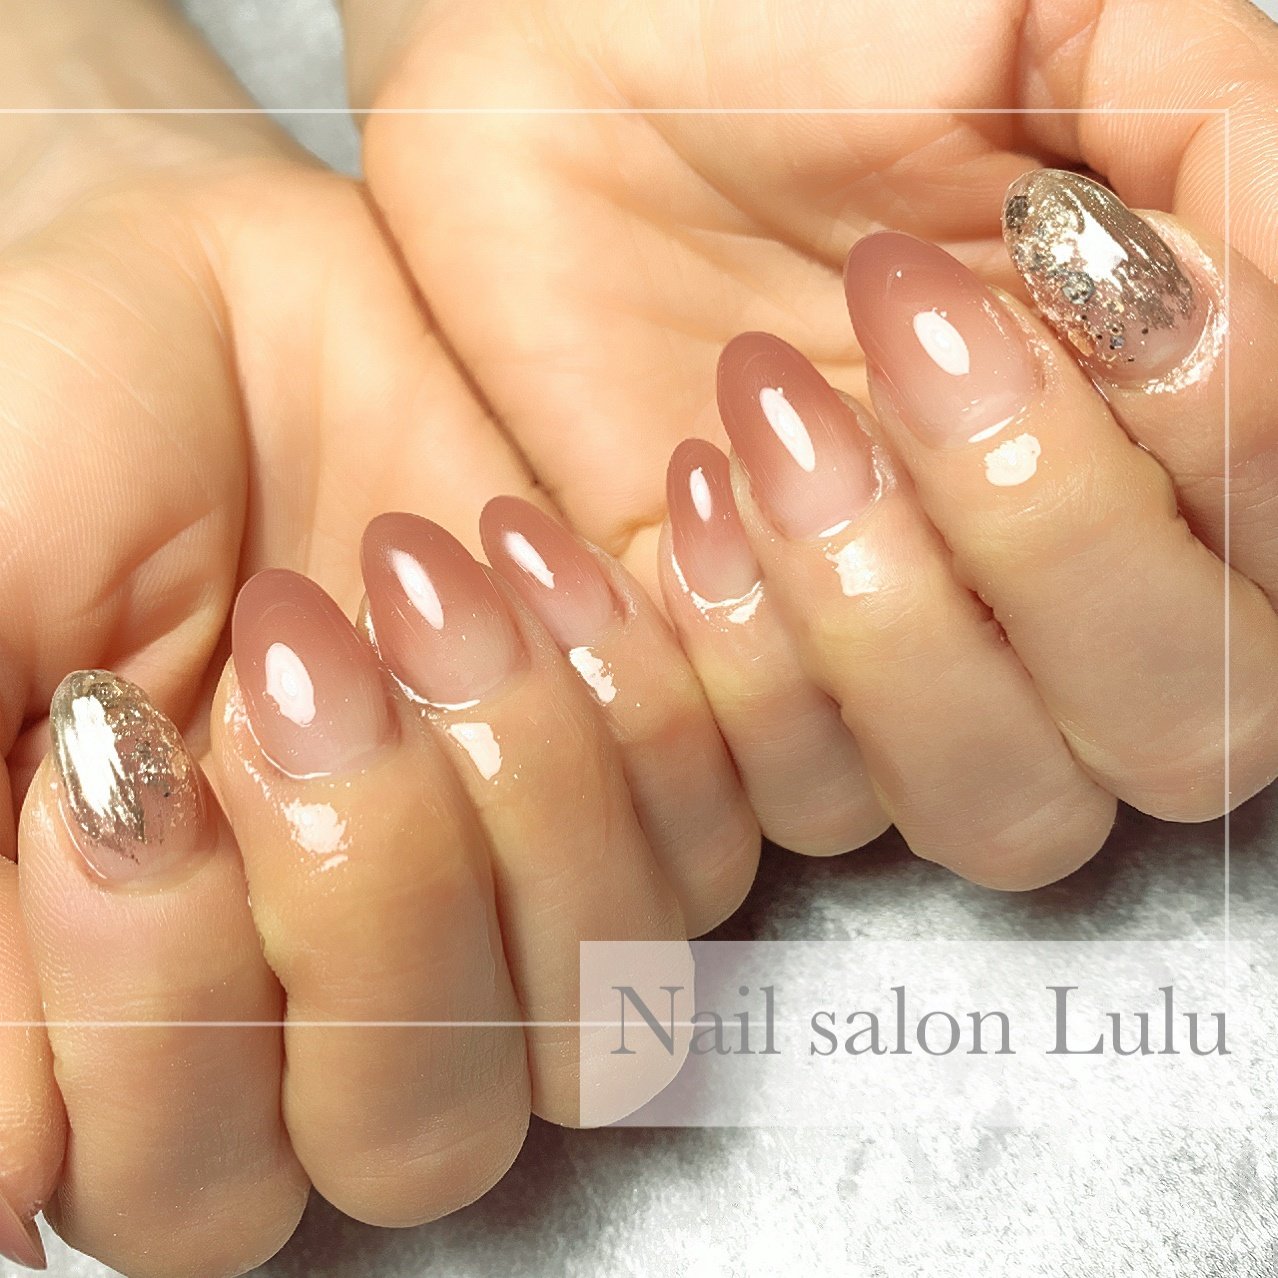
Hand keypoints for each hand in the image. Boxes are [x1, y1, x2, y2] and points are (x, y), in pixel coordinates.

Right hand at [0, 5, 756, 1267]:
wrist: (251, 293)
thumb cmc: (73, 434)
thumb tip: (2, 1175)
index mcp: (156, 991)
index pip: (193, 1174)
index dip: (162, 1007)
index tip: (114, 755)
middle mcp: (346, 979)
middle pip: (422, 1124)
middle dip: (374, 887)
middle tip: (300, 652)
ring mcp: (513, 897)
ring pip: (596, 1012)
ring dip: (522, 781)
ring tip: (427, 568)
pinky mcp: (639, 789)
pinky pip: (714, 848)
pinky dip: (649, 707)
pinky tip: (555, 553)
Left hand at [339, 0, 1277, 863]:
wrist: (558, 99)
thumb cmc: (780, 36)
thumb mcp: (1035, 16)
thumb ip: (1214, 142)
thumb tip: (1267, 296)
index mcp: (1161, 428)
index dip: (1226, 449)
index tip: (1076, 271)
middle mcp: (1050, 578)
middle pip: (1183, 735)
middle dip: (1051, 540)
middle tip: (902, 337)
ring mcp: (899, 656)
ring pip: (1008, 809)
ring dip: (893, 625)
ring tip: (760, 411)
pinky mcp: (744, 695)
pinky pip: (798, 793)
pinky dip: (739, 662)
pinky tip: (671, 500)